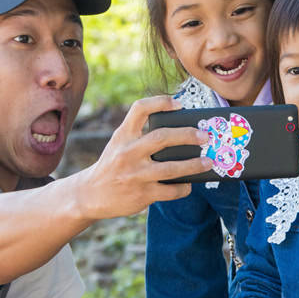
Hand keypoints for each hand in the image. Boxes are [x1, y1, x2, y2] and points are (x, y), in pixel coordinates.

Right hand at [76, 95, 211, 219]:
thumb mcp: (119, 144)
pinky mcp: (142, 194)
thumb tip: (183, 135)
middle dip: (187, 135)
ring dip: (194, 165)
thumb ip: (142, 136)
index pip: (140, 108)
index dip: (161, 102)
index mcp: (123, 135)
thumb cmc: (113, 164)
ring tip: (208, 162)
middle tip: (205, 136)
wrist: (90, 194)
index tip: (179, 104)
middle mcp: (128, 152)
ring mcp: (135, 175)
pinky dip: (184, 187)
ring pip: (172, 168)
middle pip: (162, 137)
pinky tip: (189, 184)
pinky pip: (171, 190)